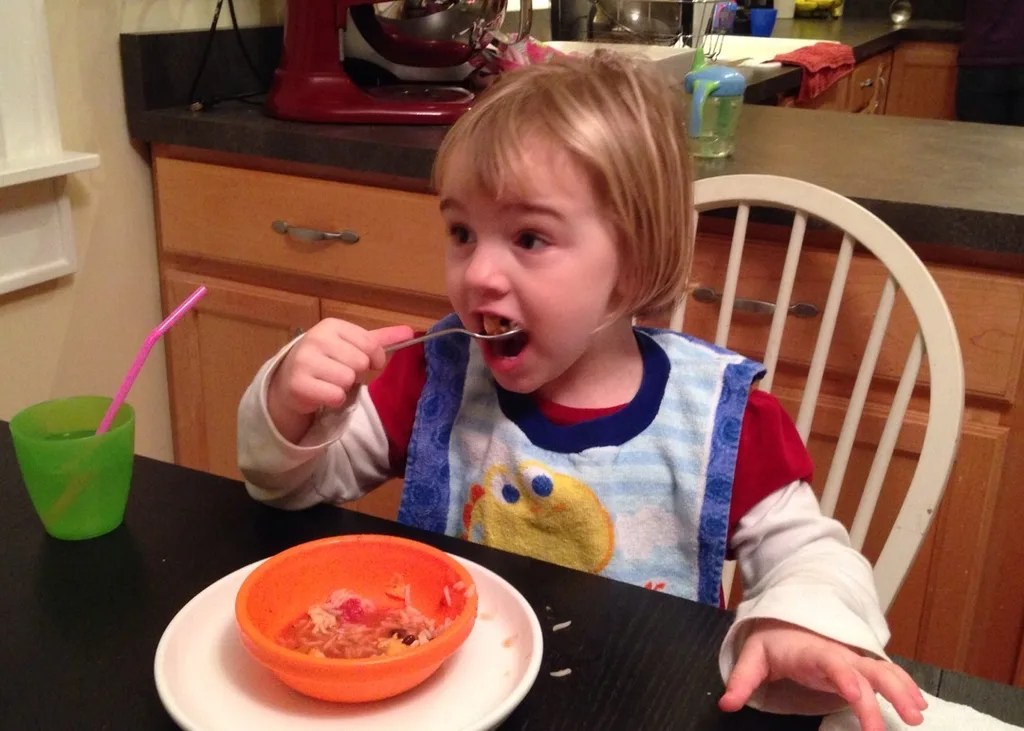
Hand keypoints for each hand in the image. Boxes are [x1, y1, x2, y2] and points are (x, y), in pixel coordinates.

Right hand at [267, 320, 412, 441]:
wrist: (291, 378)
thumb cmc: (328, 359)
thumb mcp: (353, 345)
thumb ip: (381, 339)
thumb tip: (410, 332)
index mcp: (332, 326)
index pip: (371, 345)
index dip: (375, 359)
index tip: (366, 364)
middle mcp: (316, 339)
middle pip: (360, 363)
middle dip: (355, 373)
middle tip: (340, 372)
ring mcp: (305, 361)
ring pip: (347, 379)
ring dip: (344, 387)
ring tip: (330, 382)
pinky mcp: (298, 384)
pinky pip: (335, 395)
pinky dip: (334, 399)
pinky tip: (323, 392)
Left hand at [719, 619, 926, 730]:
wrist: (786, 620)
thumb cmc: (772, 641)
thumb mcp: (752, 657)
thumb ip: (742, 680)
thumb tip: (726, 705)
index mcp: (812, 651)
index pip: (831, 661)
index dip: (844, 676)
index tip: (856, 694)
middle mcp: (838, 654)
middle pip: (867, 670)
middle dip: (886, 692)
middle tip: (901, 722)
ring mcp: (852, 659)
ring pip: (883, 671)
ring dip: (902, 690)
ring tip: (918, 715)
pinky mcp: (859, 666)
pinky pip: (886, 674)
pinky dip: (904, 686)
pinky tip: (919, 705)